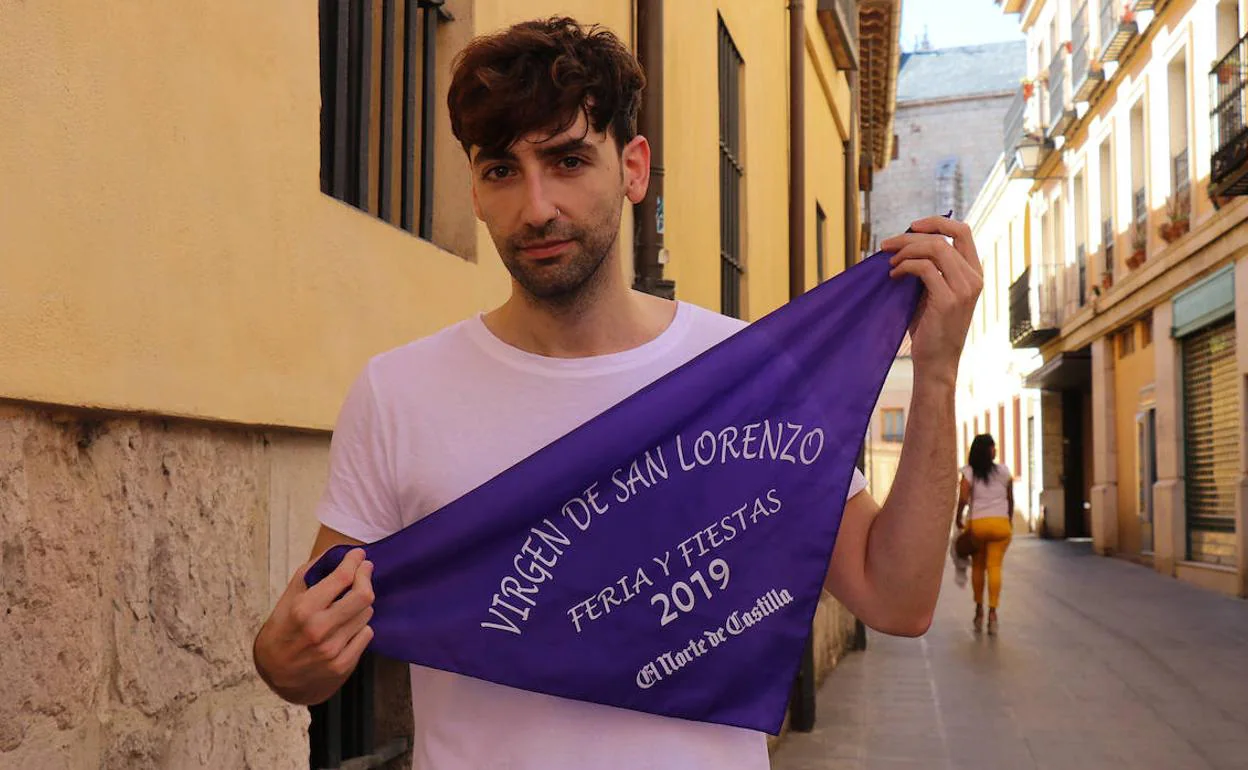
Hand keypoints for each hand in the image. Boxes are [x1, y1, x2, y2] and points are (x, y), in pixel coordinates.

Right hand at [254, 548, 375, 704]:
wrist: (275, 672)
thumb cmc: (282, 629)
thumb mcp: (289, 596)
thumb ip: (312, 572)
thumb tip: (337, 552)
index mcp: (303, 609)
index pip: (343, 577)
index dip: (355, 561)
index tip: (359, 555)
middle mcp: (319, 629)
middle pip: (363, 595)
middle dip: (366, 577)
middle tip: (364, 570)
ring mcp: (332, 649)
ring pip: (367, 614)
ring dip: (361, 604)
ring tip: (350, 602)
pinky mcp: (342, 664)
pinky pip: (366, 634)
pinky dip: (361, 626)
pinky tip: (349, 625)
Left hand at [881, 217, 982, 385]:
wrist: (936, 361)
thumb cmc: (930, 327)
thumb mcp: (933, 291)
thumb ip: (929, 267)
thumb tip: (904, 242)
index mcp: (974, 272)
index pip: (963, 231)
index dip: (937, 222)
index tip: (912, 226)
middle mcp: (974, 277)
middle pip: (943, 237)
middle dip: (911, 236)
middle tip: (887, 245)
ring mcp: (964, 288)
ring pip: (935, 248)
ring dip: (906, 250)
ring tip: (890, 262)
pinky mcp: (948, 299)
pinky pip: (924, 268)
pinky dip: (904, 266)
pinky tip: (894, 275)